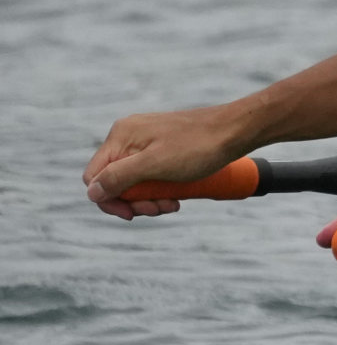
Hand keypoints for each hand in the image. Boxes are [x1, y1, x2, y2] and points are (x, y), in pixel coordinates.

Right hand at [82, 107, 259, 217]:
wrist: (236, 130)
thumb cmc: (198, 146)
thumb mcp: (155, 165)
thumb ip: (120, 177)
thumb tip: (92, 193)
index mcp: (120, 136)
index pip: (94, 176)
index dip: (109, 200)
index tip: (133, 215)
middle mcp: (128, 136)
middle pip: (114, 180)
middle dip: (134, 201)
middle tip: (160, 209)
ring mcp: (146, 141)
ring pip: (134, 180)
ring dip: (149, 198)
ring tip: (172, 204)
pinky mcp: (163, 148)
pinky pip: (150, 174)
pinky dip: (160, 188)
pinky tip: (178, 196)